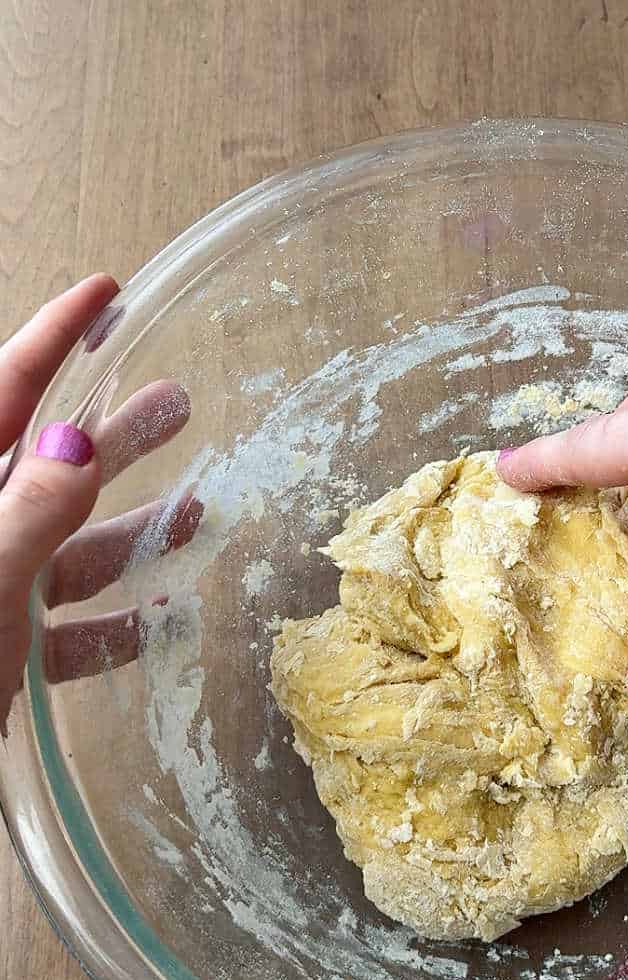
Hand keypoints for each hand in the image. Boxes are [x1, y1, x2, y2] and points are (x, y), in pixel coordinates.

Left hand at [0, 275, 199, 729]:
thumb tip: (78, 441)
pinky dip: (110, 626)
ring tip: (201, 510)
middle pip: (46, 466)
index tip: (107, 292)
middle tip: (179, 402)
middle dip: (113, 434)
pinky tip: (159, 622)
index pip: (5, 390)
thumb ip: (29, 512)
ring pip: (64, 550)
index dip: (54, 337)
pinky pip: (62, 630)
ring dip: (131, 534)